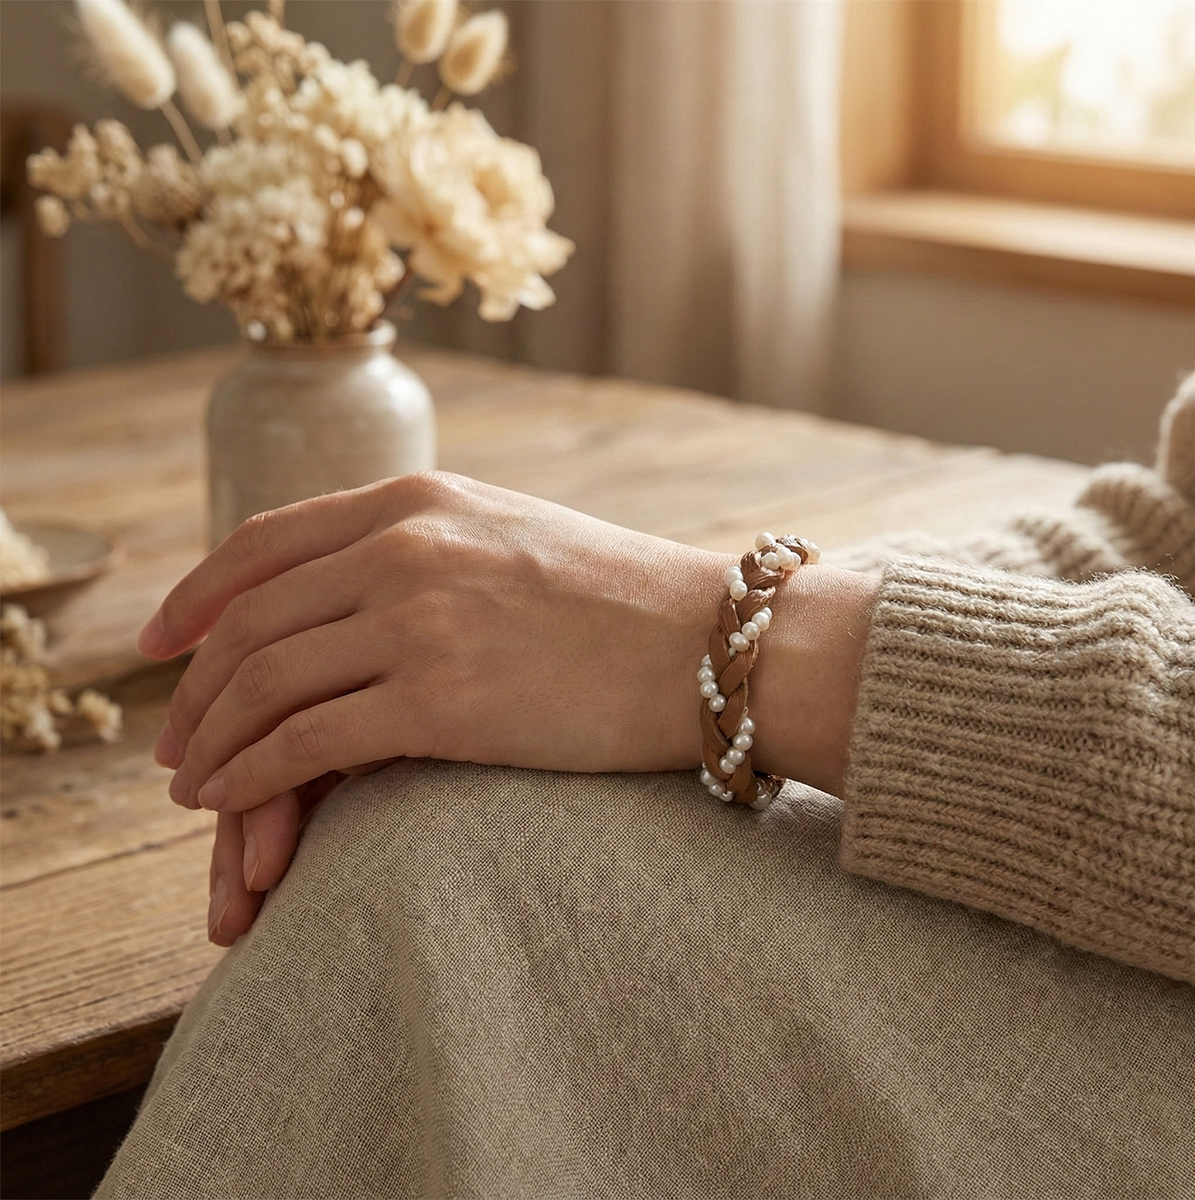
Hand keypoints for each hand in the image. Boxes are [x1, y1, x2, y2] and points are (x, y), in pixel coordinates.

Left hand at [142, 472, 730, 941]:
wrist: (707, 641)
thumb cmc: (620, 598)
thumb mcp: (508, 533)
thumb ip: (423, 542)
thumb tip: (350, 585)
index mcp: (417, 497)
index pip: (264, 541)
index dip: (196, 595)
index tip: (160, 641)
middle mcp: (404, 546)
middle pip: (250, 620)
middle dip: (195, 687)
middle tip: (172, 740)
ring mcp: (419, 621)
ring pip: (265, 684)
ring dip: (213, 742)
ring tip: (195, 784)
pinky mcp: (441, 701)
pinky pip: (306, 742)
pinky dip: (252, 776)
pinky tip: (231, 805)